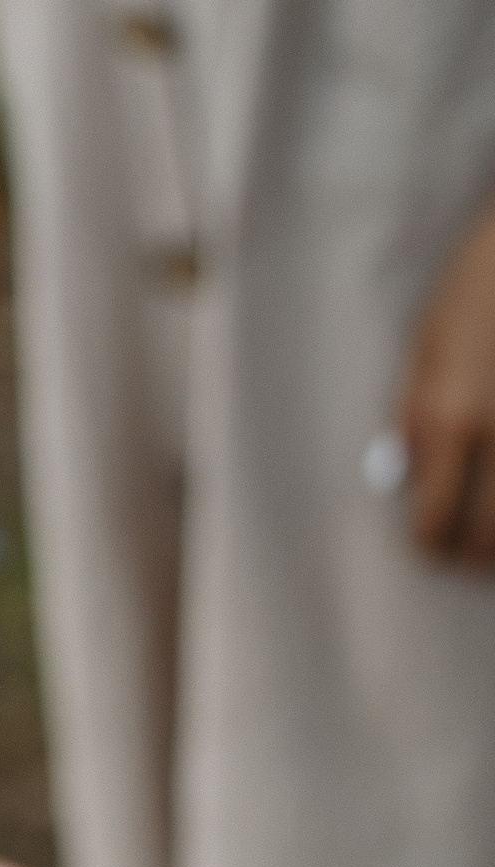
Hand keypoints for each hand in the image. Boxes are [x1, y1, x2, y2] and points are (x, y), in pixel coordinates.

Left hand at [403, 208, 494, 566]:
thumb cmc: (485, 280)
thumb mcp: (430, 341)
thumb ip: (414, 412)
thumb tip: (404, 476)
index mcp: (450, 420)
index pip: (433, 524)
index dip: (433, 548)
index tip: (436, 548)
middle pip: (492, 543)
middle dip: (479, 561)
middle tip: (474, 560)